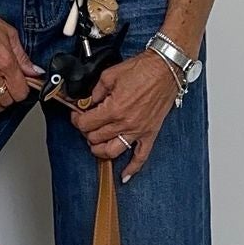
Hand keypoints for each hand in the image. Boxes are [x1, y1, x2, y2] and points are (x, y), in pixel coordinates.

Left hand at [74, 51, 180, 180]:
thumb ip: (95, 92)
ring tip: (96, 143)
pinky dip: (132, 169)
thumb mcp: (110, 76)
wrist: (165, 68)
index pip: (86, 124)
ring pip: (112, 151)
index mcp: (114, 109)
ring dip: (100, 150)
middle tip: (87, 123)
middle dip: (87, 131)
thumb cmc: (142, 69)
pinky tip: (124, 176)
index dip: (77, 120)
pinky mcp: (150, 133)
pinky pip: (141, 157)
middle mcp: (125, 123)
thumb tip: (86, 102)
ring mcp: (138, 131)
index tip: (78, 115)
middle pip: (96, 138)